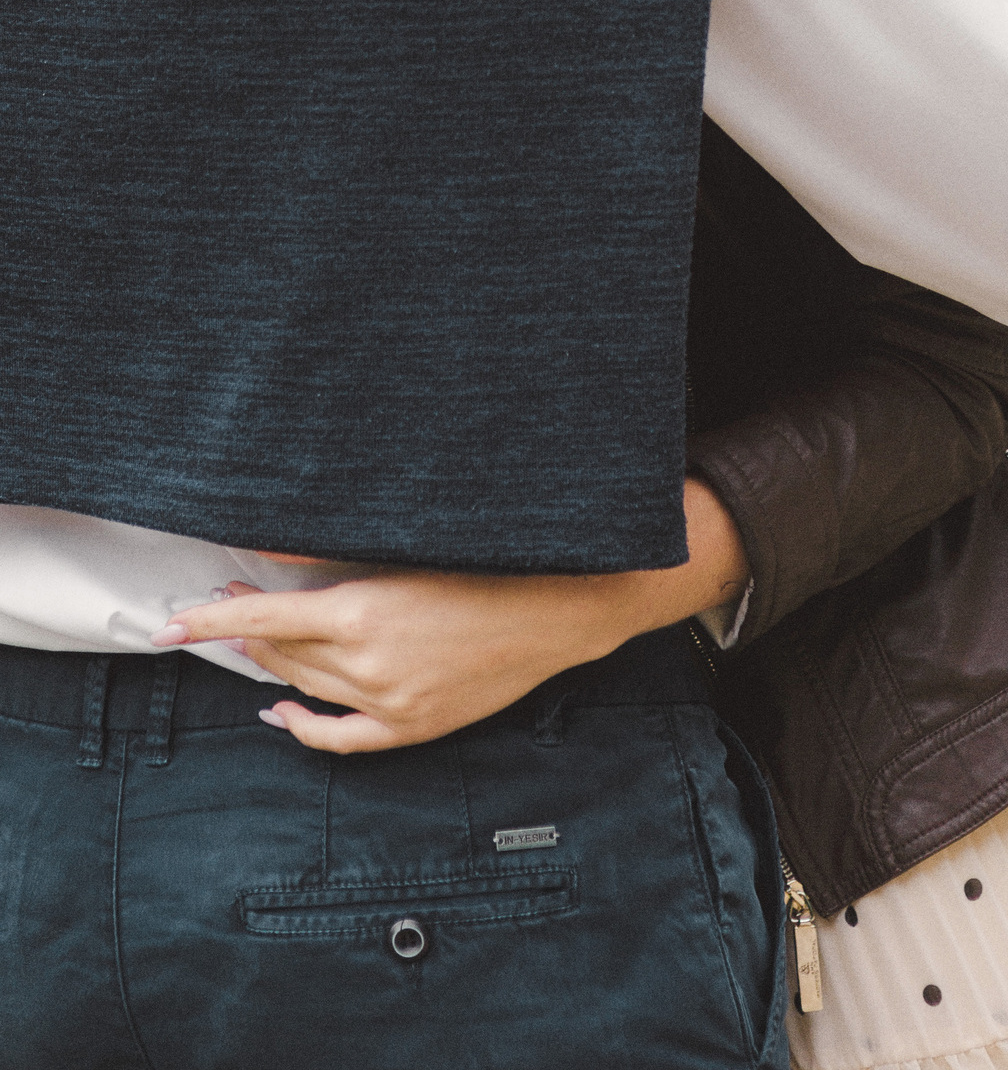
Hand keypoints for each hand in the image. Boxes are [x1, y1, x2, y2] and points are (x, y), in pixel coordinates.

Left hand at [151, 480, 748, 753]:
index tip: (169, 621)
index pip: (263, 617)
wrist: (563, 606)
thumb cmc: (494, 559)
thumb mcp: (412, 543)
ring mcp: (392, 703)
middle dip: (246, 629)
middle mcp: (369, 665)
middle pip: (281, 652)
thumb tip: (276, 546)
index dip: (210, 619)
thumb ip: (339, 550)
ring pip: (306, 687)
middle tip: (226, 603)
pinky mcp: (414, 728)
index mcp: (364, 611)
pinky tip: (279, 709)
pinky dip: (302, 724)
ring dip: (272, 663)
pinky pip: (340, 738)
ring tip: (255, 640)